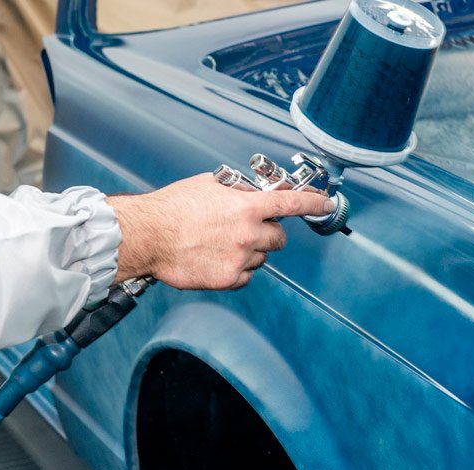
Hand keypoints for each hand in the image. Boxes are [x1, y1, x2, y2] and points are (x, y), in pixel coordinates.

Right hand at [108, 173, 334, 289]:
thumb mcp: (210, 186)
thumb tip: (259, 192)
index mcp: (247, 207)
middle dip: (268, 232)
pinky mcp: (229, 279)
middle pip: (279, 237)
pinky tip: (216, 258)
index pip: (292, 204)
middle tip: (247, 229)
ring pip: (262, 257)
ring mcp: (240, 258)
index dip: (314, 203)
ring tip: (221, 243)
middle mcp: (248, 233)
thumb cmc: (173, 208)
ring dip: (250, 251)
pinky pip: (246, 275)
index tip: (326, 204)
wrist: (148, 235)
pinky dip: (238, 269)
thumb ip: (240, 191)